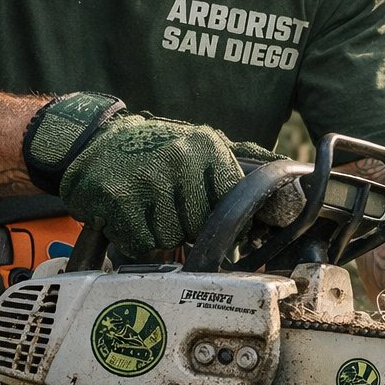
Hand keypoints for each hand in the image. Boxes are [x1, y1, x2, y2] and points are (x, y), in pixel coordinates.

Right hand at [22, 92, 298, 257]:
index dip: (220, 218)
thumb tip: (293, 183)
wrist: (92, 139)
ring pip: (171, 238)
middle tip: (166, 205)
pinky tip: (128, 216)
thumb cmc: (154, 148)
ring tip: (146, 207)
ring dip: (158, 233)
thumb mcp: (199, 146)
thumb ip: (242, 165)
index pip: (232, 203)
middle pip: (201, 226)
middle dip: (184, 224)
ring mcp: (148, 179)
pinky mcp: (117, 199)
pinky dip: (134, 240)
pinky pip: (141, 244)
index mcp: (207, 147)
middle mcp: (181, 159)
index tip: (206, 215)